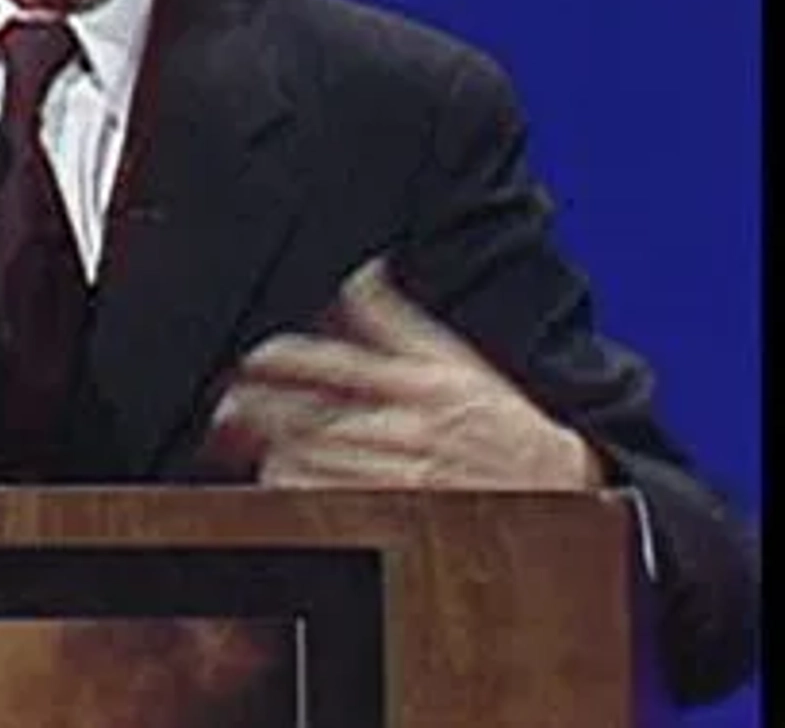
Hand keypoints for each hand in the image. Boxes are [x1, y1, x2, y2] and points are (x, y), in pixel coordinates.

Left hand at [203, 259, 603, 490]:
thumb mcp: (452, 359)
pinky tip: (282, 480)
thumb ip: (393, 317)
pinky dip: (291, 491)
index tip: (244, 361)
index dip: (270, 359)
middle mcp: (398, 426)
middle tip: (223, 407)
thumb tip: (361, 269)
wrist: (560, 493)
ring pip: (302, 459)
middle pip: (297, 411)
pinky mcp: (390, 515)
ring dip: (267, 451)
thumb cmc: (500, 424)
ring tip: (244, 444)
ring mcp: (393, 474)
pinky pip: (319, 502)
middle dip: (249, 408)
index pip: (319, 360)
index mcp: (408, 380)